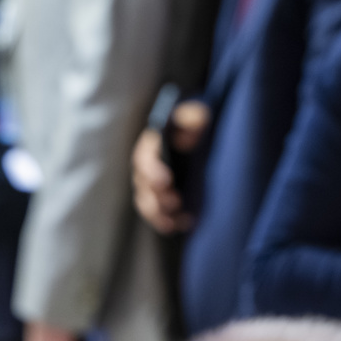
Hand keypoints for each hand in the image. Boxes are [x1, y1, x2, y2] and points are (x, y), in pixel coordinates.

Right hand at [131, 100, 208, 233]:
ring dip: (157, 214)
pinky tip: (184, 223)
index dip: (152, 170)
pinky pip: (158, 216)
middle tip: (174, 201)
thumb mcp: (195, 117)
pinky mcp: (161, 201)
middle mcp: (146, 168)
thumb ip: (195, 117)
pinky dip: (168, 222)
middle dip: (156, 197)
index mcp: (151, 146)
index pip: (145, 159)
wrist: (194, 141)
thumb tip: (197, 120)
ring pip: (146, 203)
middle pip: (143, 186)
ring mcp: (151, 187)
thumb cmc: (191, 127)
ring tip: (172, 221)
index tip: (166, 180)